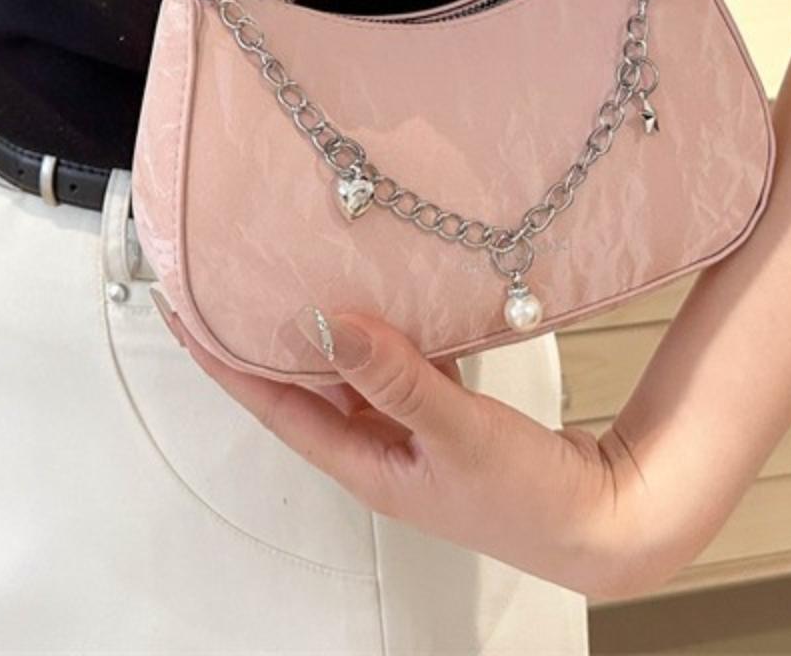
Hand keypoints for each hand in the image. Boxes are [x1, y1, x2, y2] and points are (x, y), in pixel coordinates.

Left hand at [152, 296, 678, 600]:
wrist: (604, 518)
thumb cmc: (530, 500)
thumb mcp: (456, 434)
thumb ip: (393, 376)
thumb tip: (326, 324)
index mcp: (366, 464)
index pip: (274, 405)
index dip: (226, 360)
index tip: (186, 313)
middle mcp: (379, 448)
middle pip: (303, 385)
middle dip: (264, 335)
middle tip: (231, 278)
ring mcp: (412, 432)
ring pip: (352, 370)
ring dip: (326, 327)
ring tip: (298, 272)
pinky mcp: (446, 416)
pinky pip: (399, 363)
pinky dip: (386, 330)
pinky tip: (388, 295)